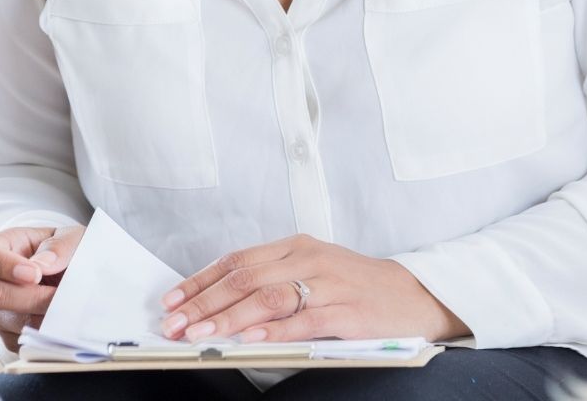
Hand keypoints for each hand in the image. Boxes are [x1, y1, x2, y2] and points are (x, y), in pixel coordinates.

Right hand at [0, 224, 85, 350]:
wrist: (67, 276)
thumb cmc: (63, 250)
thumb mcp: (69, 237)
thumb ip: (59, 246)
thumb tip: (42, 265)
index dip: (3, 265)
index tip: (35, 274)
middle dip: (32, 298)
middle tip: (60, 295)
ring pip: (9, 321)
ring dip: (43, 316)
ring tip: (68, 306)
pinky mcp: (7, 335)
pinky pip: (22, 341)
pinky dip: (45, 333)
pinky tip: (62, 319)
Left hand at [159, 233, 467, 343]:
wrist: (415, 295)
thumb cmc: (359, 287)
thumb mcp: (313, 271)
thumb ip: (273, 281)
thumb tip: (220, 304)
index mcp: (297, 247)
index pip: (237, 261)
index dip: (200, 281)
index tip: (171, 302)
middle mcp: (309, 260)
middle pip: (244, 278)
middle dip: (204, 304)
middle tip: (175, 324)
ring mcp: (329, 284)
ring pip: (268, 297)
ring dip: (228, 318)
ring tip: (201, 335)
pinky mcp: (347, 311)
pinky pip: (304, 320)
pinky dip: (274, 330)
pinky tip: (251, 339)